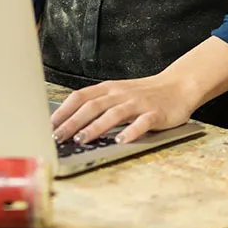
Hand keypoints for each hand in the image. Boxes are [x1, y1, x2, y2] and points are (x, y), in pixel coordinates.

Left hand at [50, 71, 200, 145]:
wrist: (178, 86)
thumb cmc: (144, 94)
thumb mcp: (119, 94)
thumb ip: (100, 104)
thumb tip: (73, 122)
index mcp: (109, 89)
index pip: (80, 97)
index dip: (64, 110)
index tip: (49, 125)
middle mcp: (120, 94)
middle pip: (92, 106)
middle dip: (72, 122)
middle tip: (58, 137)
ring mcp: (138, 103)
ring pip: (113, 114)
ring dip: (96, 127)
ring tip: (82, 140)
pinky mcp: (155, 114)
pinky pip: (141, 123)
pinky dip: (130, 132)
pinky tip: (121, 141)